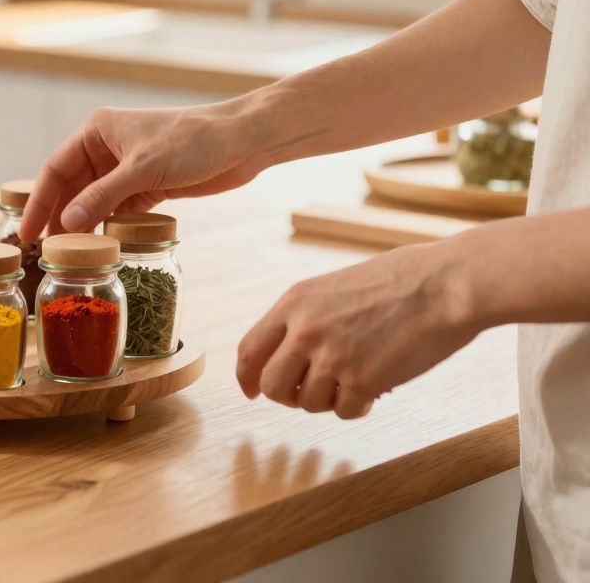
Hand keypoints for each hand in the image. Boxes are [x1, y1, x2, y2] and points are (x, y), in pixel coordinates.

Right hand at [20, 103, 262, 241]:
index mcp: (97, 130)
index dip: (38, 201)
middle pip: (72, 187)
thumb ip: (103, 196)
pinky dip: (109, 226)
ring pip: (94, 201)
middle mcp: (107, 147)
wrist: (241, 142)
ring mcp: (127, 168)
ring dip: (84, 225)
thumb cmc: (192, 141)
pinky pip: (118, 209)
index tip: (27, 231)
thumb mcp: (143, 169)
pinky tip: (101, 246)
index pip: (56, 169)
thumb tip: (68, 224)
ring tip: (70, 254)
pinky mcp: (148, 185)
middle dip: (59, 217)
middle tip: (44, 250)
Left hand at [236, 241, 480, 417]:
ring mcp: (331, 357)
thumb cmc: (400, 280)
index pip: (250, 350)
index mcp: (294, 303)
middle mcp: (304, 330)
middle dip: (290, 396)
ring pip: (308, 403)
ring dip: (330, 399)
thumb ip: (306, 317)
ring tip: (355, 379)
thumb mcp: (334, 287)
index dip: (248, 377)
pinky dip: (358, 406)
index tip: (252, 391)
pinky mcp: (361, 380)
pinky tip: (375, 388)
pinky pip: (344, 411)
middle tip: (313, 392)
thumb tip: (288, 355)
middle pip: (272, 386)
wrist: (445, 284)